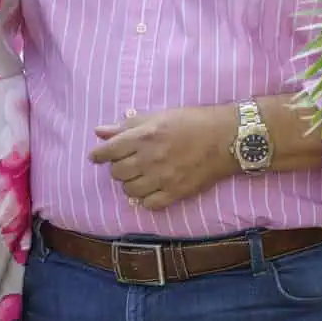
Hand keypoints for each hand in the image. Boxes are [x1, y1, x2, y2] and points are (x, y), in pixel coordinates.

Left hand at [90, 106, 235, 210]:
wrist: (225, 138)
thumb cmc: (192, 121)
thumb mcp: (158, 116)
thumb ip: (127, 125)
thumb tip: (100, 131)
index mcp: (143, 136)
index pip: (109, 151)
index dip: (98, 155)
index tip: (96, 157)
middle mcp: (149, 158)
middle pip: (117, 173)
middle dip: (118, 168)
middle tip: (127, 163)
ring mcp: (162, 178)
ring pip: (130, 191)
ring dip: (131, 183)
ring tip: (140, 176)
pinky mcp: (175, 193)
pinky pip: (149, 205)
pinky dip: (146, 199)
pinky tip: (152, 190)